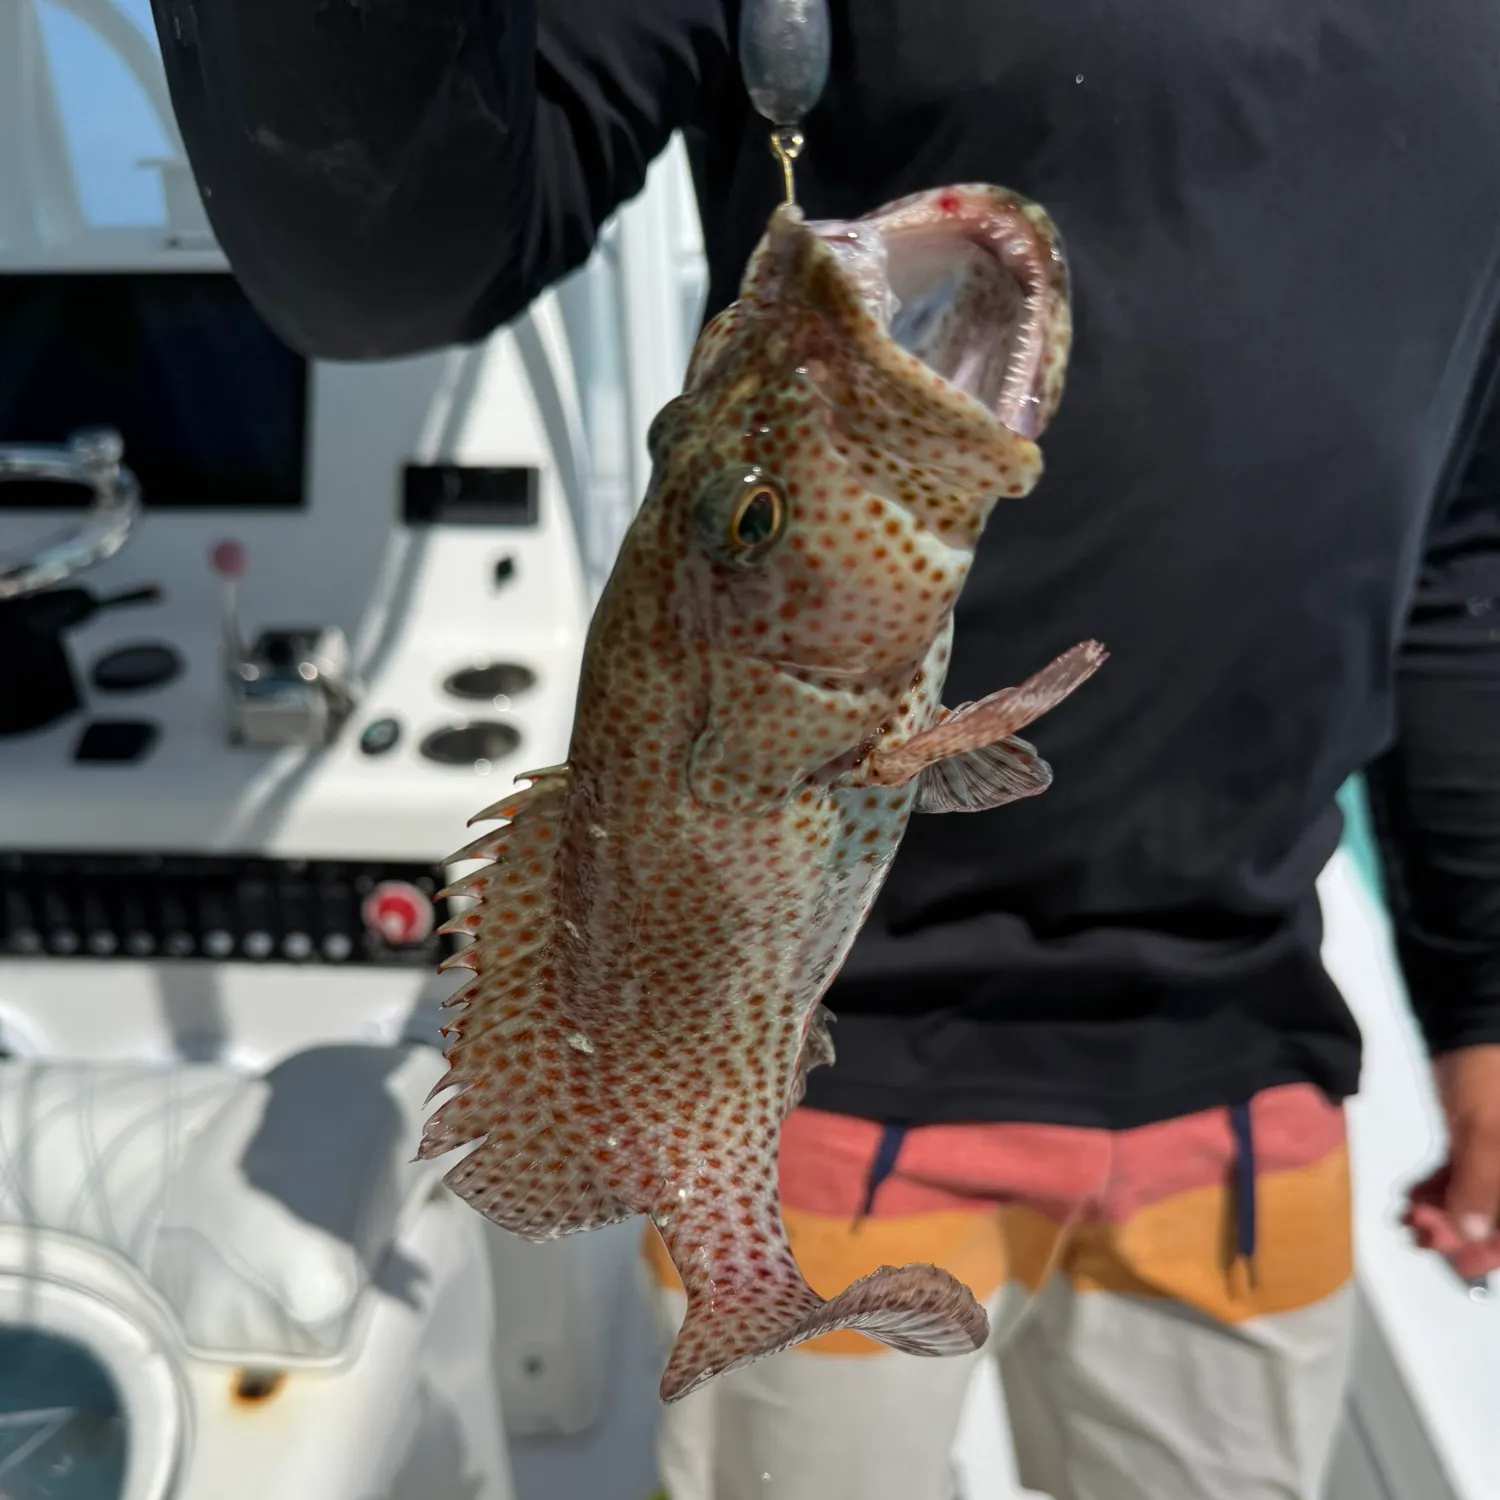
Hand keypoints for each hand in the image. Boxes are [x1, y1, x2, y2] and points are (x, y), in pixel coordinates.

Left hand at [1402, 1043, 1499, 1278]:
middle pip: (1499, 1216)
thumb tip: (1472, 1234)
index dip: (1494, 1248)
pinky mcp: (1478, 1142)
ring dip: (1444, 1213)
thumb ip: (1481, 1186)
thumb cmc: (1490, 1076)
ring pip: (1477, 1199)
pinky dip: (1439, 1190)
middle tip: (1421, 1234)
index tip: (1458, 1259)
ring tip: (1409, 1219)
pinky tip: (1411, 1199)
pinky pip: (1463, 1177)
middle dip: (1461, 1231)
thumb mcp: (1488, 1134)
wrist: (1468, 1024)